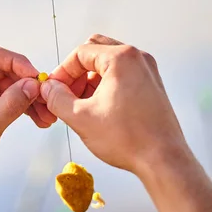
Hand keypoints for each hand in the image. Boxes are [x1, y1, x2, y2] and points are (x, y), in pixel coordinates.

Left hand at [0, 45, 54, 193]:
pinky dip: (22, 104)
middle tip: (45, 98)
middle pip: (4, 68)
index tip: (37, 77)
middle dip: (27, 83)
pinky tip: (37, 116)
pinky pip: (7, 95)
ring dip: (28, 96)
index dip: (18, 64)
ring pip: (9, 82)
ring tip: (45, 113)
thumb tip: (33, 85)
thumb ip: (11, 104)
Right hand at [40, 34, 185, 174]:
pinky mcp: (152, 85)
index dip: (62, 71)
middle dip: (77, 72)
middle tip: (66, 94)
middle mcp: (138, 59)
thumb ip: (57, 98)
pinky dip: (106, 85)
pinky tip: (98, 109)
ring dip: (90, 79)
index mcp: (122, 59)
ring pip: (109, 64)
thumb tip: (48, 89)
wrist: (163, 160)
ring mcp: (147, 71)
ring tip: (80, 105)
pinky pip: (122, 75)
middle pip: (96, 51)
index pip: (81, 53)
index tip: (54, 89)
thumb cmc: (128, 139)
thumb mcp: (81, 118)